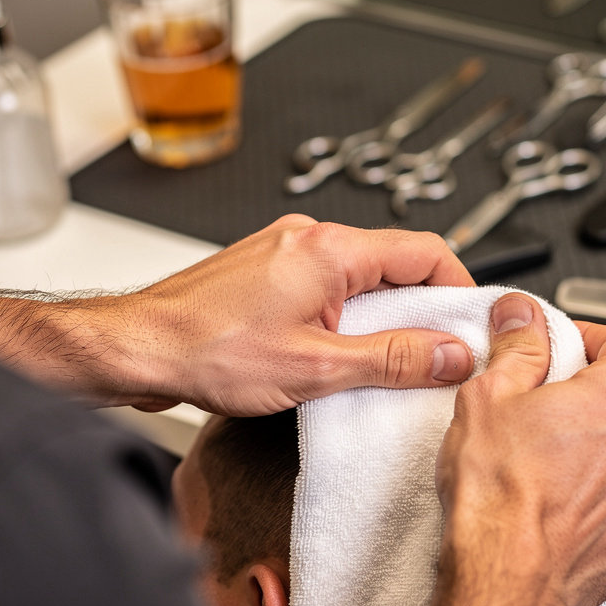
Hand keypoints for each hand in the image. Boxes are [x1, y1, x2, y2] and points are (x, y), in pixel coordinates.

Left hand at [122, 214, 476, 414]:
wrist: (137, 348)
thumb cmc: (206, 350)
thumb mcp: (317, 367)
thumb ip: (393, 360)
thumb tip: (450, 355)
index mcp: (330, 249)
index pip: (426, 250)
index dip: (459, 288)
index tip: (469, 326)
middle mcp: (309, 238)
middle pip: (395, 263)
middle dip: (422, 309)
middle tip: (434, 356)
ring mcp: (286, 252)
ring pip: (361, 277)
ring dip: (383, 317)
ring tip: (383, 363)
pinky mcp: (268, 272)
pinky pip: (328, 286)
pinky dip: (347, 317)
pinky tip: (340, 355)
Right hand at [436, 293, 605, 605]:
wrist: (506, 580)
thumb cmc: (499, 497)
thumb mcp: (489, 397)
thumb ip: (517, 347)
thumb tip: (523, 317)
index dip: (590, 339)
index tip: (564, 347)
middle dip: (588, 398)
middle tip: (539, 409)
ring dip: (597, 452)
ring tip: (544, 465)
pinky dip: (599, 497)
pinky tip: (557, 503)